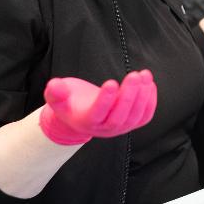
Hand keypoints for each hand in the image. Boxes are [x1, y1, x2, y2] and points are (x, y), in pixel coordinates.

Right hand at [39, 71, 156, 144]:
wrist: (81, 114)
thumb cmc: (69, 102)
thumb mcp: (57, 97)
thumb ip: (55, 92)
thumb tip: (53, 85)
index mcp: (86, 122)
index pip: (97, 113)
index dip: (105, 100)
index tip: (111, 82)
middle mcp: (104, 129)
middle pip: (119, 115)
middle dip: (129, 95)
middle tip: (134, 75)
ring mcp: (120, 128)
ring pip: (135, 117)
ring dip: (142, 95)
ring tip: (144, 75)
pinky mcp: (132, 123)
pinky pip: (144, 116)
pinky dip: (150, 101)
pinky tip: (149, 83)